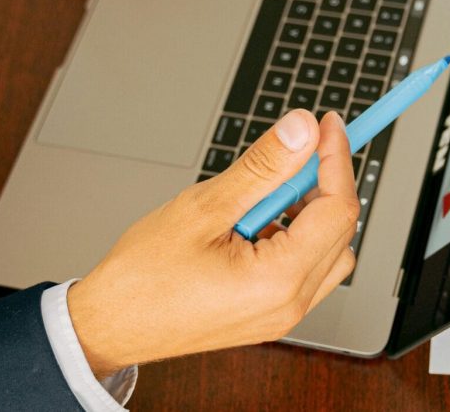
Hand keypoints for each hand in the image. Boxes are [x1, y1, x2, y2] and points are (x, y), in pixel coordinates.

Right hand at [67, 110, 358, 376]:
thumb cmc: (143, 276)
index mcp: (278, 282)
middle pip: (340, 230)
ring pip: (328, 251)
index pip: (337, 210)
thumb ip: (263, 166)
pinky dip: (294, 236)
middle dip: (324, 182)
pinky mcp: (269, 314)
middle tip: (296, 149)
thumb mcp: (203, 206)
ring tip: (262, 193)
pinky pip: (304, 269)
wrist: (109, 325)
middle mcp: (289, 305)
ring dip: (309, 212)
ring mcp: (281, 314)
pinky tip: (254, 222)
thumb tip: (302, 130)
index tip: (327, 125)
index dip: (335, 159)